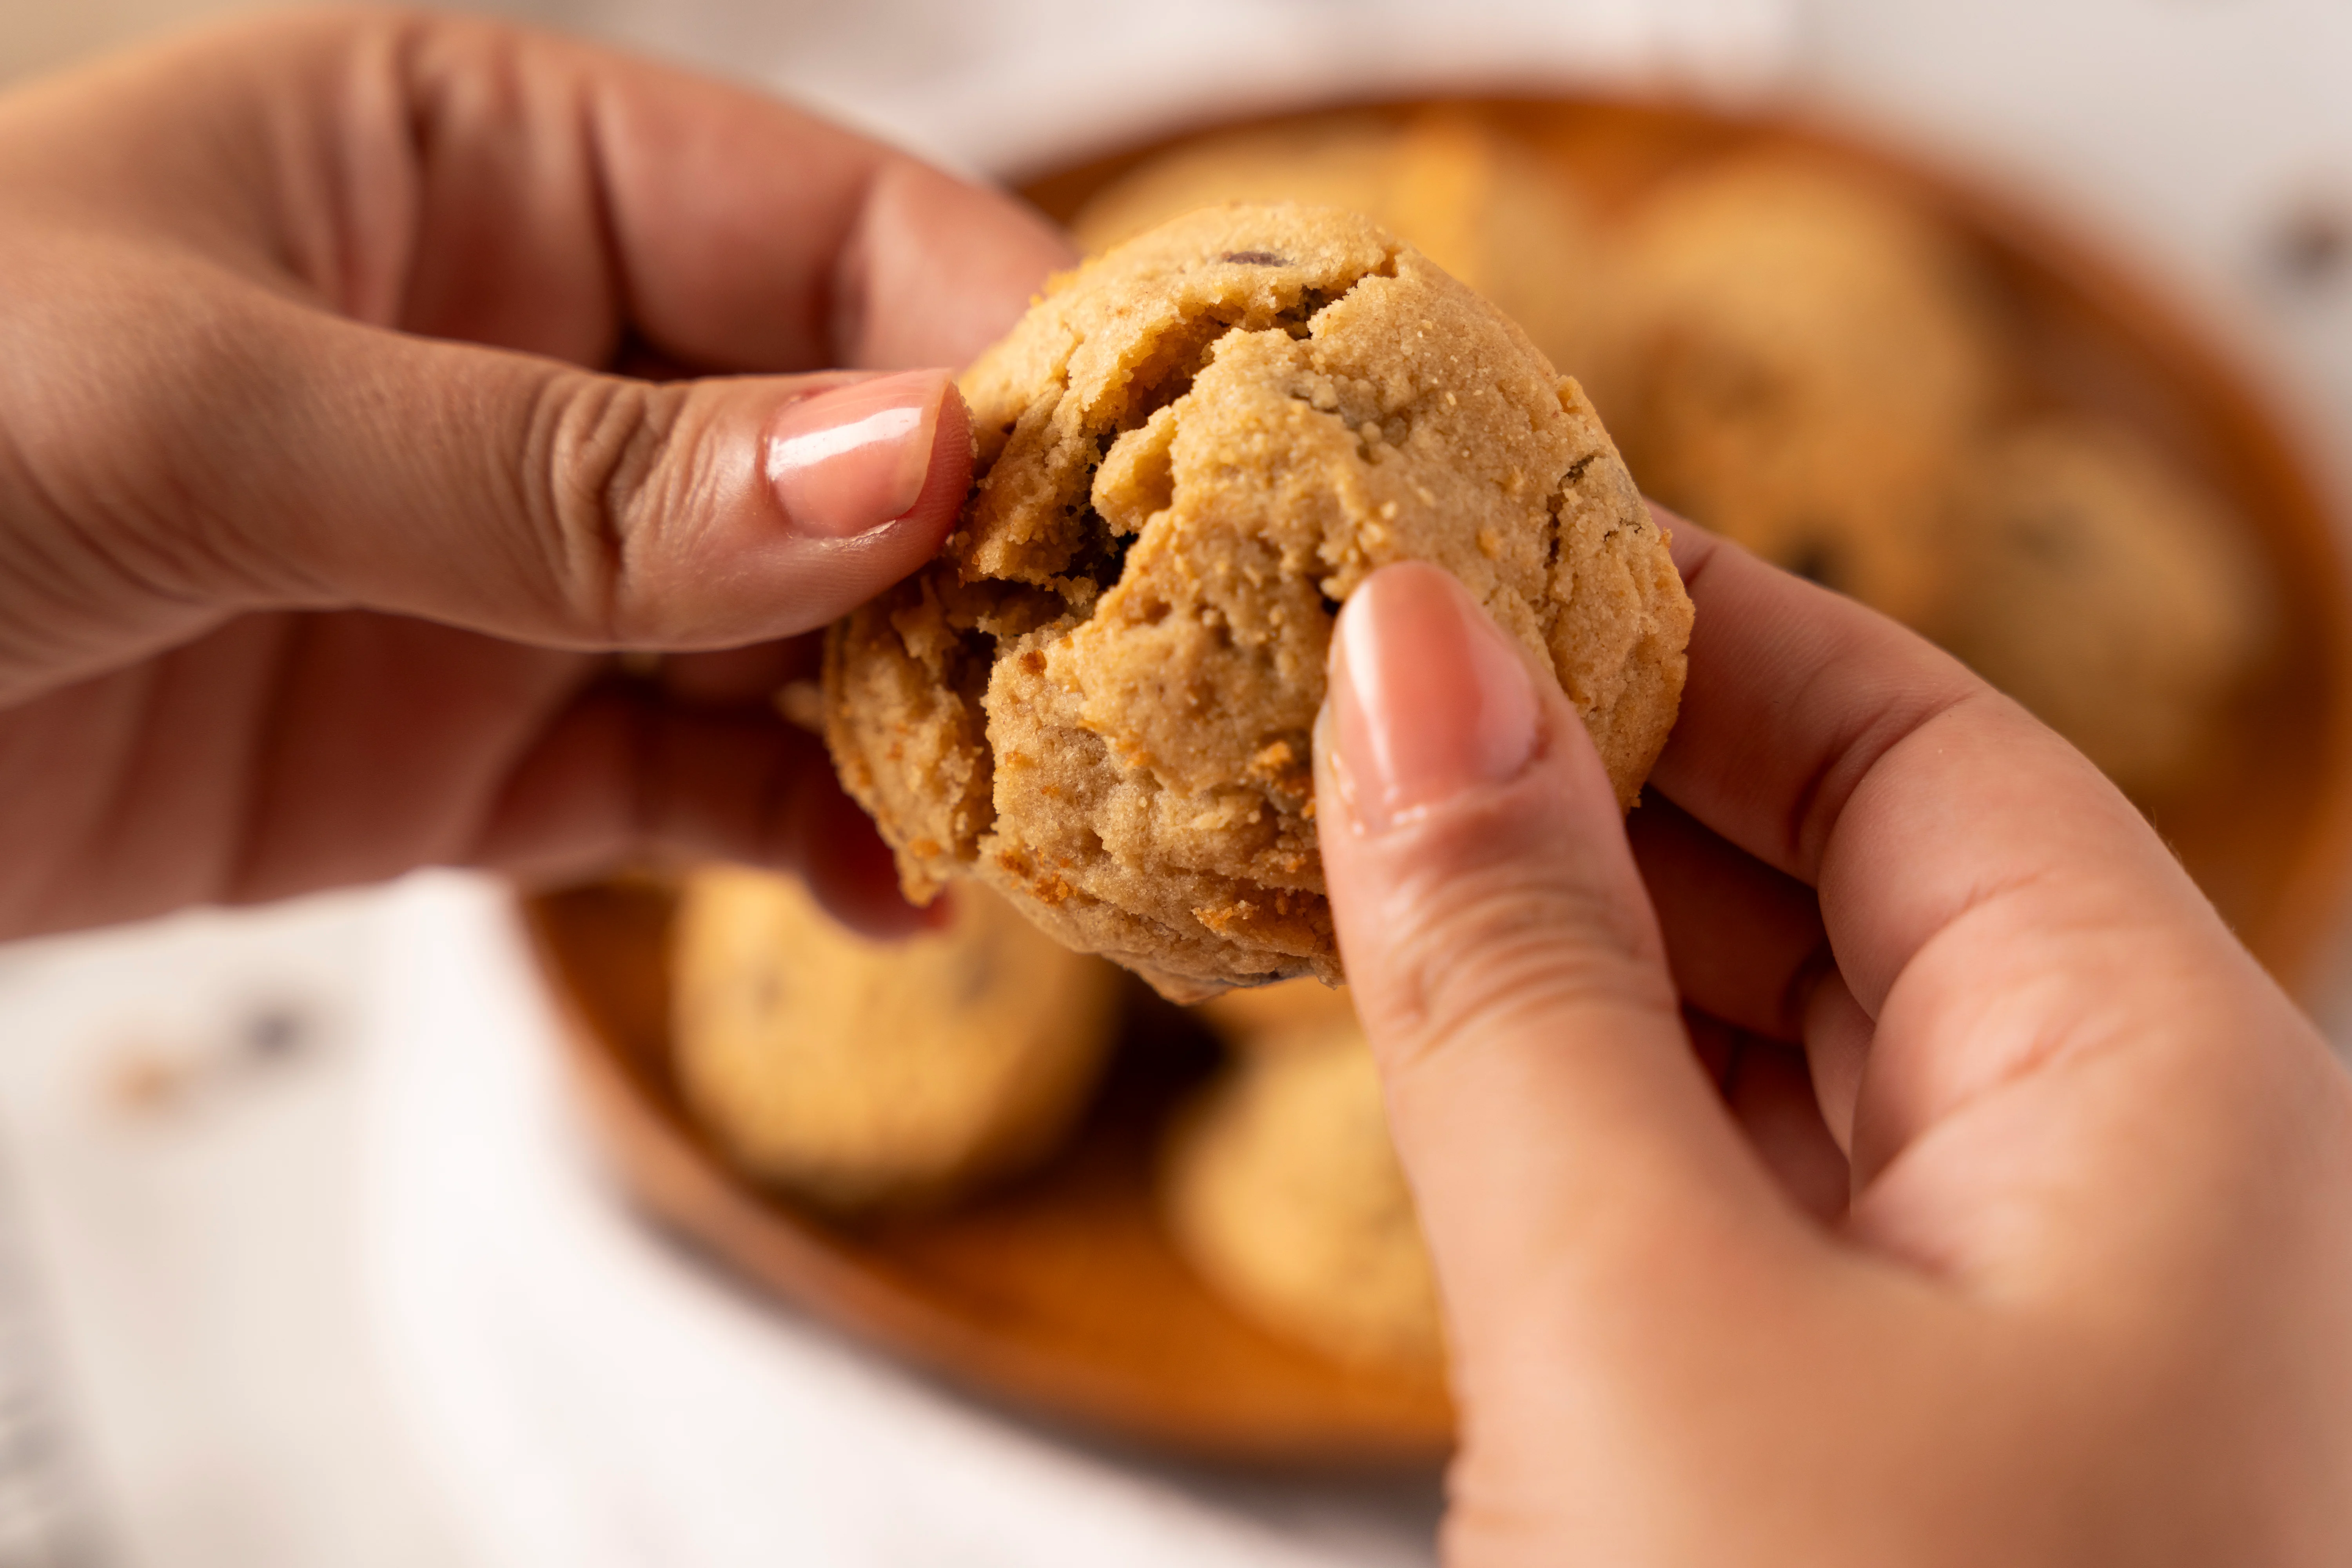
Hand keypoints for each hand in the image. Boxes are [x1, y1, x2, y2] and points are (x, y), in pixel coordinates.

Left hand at [0, 9, 1071, 938]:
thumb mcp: (195, 412)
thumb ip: (553, 463)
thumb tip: (894, 468)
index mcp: (478, 158)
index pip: (821, 225)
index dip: (988, 348)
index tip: (1116, 490)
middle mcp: (531, 348)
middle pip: (840, 440)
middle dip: (977, 561)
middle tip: (1110, 691)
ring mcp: (518, 559)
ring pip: (791, 631)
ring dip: (916, 722)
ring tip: (1033, 819)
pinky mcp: (479, 745)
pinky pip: (694, 781)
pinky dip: (804, 839)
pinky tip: (891, 892)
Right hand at [1316, 528, 2351, 1563]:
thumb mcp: (1637, 1313)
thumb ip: (1516, 971)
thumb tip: (1410, 647)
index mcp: (2161, 1104)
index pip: (1914, 742)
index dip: (1682, 615)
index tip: (1460, 538)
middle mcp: (2113, 1203)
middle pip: (1846, 882)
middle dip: (1592, 774)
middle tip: (1344, 687)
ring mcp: (1994, 1341)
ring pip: (1764, 1047)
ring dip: (1559, 944)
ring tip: (1342, 846)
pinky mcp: (1866, 1453)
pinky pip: (1718, 1197)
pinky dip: (1568, 1109)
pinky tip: (1433, 1057)